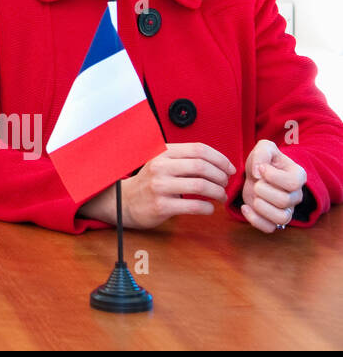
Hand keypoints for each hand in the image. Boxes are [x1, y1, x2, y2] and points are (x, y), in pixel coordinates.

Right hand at [80, 143, 235, 227]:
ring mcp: (160, 186)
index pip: (198, 149)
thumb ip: (185, 160)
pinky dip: (208, 208)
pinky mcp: (162, 206)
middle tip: (225, 183)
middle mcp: (160, 167)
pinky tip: (209, 208)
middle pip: (202, 166)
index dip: (220, 158)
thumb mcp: (163, 163)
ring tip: (221, 196)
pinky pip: (194, 206)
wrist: (126, 201)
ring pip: (201, 185)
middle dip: (221, 176)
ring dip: (218, 192)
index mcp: (163, 153)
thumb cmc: (152, 182)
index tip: (229, 168)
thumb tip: (220, 163)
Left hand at [239, 139, 307, 232]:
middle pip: (284, 201)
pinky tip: (245, 207)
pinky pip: (270, 228)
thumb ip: (263, 153)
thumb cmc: (263, 161)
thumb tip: (259, 172)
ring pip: (281, 219)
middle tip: (256, 183)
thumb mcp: (264, 148)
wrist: (256, 173)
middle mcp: (296, 195)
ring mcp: (287, 210)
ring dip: (261, 207)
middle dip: (263, 190)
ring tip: (253, 196)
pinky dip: (254, 220)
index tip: (261, 169)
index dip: (273, 176)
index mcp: (298, 176)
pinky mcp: (273, 219)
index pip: (292, 183)